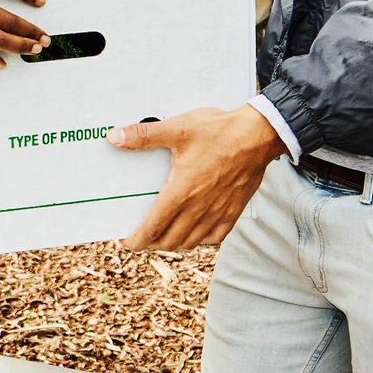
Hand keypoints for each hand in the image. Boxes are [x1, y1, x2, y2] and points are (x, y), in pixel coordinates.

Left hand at [110, 105, 283, 249]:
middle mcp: (198, 208)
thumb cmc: (218, 132)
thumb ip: (143, 136)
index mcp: (181, 192)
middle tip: (142, 237)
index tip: (127, 243)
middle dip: (153, 243)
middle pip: (170, 240)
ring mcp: (218, 212)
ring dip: (175, 243)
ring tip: (164, 236)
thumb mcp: (176, 129)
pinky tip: (195, 233)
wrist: (258, 136)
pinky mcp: (233, 211)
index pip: (153, 227)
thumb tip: (115, 137)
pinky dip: (201, 240)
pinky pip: (215, 237)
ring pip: (191, 242)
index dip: (137, 240)